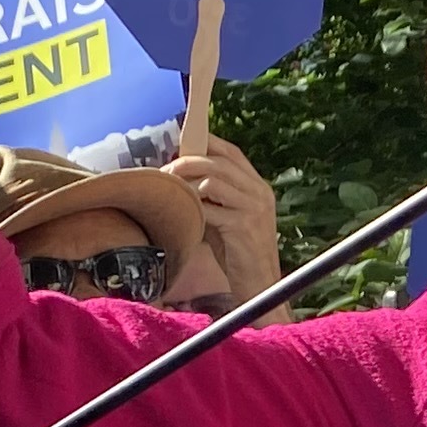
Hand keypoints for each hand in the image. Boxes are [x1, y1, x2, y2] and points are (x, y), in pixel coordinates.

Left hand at [168, 138, 281, 301]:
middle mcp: (260, 193)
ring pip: (214, 180)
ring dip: (187, 182)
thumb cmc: (238, 253)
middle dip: (188, 161)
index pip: (232, 153)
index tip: (181, 141)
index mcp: (258, 187)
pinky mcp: (244, 226)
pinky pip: (211, 207)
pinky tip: (183, 212)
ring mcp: (254, 208)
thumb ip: (212, 196)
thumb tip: (180, 175)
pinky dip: (193, 207)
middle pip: (220, 162)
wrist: (260, 285)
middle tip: (166, 170)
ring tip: (170, 190)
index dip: (206, 143)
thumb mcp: (228, 217)